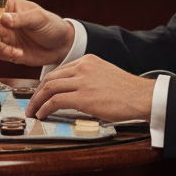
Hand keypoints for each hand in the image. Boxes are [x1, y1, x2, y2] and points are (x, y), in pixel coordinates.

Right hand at [0, 0, 74, 67]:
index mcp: (8, 7)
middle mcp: (2, 22)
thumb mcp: (38, 18)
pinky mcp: (8, 52)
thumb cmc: (51, 25)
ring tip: (8, 50)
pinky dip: (5, 55)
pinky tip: (18, 53)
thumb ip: (21, 19)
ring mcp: (5, 37)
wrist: (62, 45)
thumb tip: (4, 18)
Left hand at [25, 54, 153, 122]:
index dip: (46, 84)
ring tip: (33, 112)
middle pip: (50, 78)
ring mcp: (82, 81)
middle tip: (31, 104)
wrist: (143, 97)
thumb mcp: (105, 76)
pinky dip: (45, 108)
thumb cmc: (128, 92)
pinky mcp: (83, 97)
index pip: (59, 71)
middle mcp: (82, 67)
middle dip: (37, 93)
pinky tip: (43, 115)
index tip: (40, 94)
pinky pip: (56, 101)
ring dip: (37, 102)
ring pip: (49, 88)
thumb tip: (73, 94)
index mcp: (88, 61)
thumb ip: (88, 80)